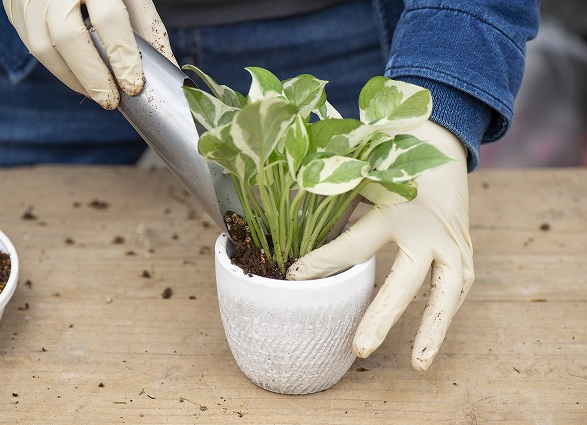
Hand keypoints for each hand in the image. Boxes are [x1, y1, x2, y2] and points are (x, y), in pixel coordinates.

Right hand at [3, 0, 175, 109]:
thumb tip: (171, 73)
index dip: (121, 57)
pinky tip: (76, 77)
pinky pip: (28, 42)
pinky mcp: (13, 4)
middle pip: (67, 36)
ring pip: (41, 44)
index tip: (133, 87)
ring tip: (96, 94)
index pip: (107, 19)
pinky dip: (55, 66)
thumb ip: (149, 31)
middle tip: (111, 102)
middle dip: (92, 77)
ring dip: (71, 78)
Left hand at [287, 121, 474, 370]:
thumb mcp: (360, 171)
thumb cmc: (391, 162)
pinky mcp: (465, 252)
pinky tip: (429, 340)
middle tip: (360, 349)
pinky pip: (456, 288)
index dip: (323, 262)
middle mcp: (429, 229)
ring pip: (447, 290)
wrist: (440, 149)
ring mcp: (453, 243)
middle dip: (383, 315)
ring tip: (418, 364)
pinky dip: (443, 314)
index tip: (294, 277)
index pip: (355, 245)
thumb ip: (329, 192)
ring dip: (433, 328)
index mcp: (397, 207)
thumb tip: (286, 206)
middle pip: (407, 279)